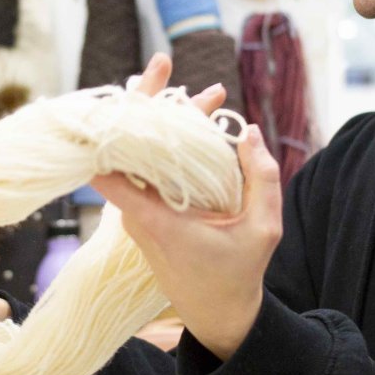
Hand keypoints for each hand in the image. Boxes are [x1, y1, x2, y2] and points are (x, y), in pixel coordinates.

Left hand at [93, 53, 283, 360]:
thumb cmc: (239, 273)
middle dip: (144, 102)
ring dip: (159, 116)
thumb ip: (262, 180)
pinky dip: (162, 137)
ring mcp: (140, 211)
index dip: (110, 135)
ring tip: (185, 82)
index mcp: (157, 220)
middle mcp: (139, 212)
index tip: (118, 97)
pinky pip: (146, 166)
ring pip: (137, 154)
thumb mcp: (264, 230)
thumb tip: (250, 130)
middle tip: (160, 63)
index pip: (113, 176)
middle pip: (128, 148)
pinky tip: (186, 112)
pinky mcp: (147, 210)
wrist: (216, 311)